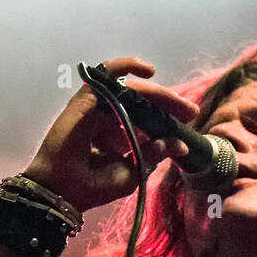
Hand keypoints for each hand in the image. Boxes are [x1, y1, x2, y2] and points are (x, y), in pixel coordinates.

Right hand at [21, 55, 197, 212]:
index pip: (146, 118)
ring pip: (131, 89)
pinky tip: (149, 72)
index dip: (167, 116)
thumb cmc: (94, 186)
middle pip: (141, 101)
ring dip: (156, 93)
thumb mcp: (134, 170)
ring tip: (176, 102)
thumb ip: (154, 153)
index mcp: (117, 135)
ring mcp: (97, 106)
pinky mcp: (87, 98)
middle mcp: (108, 118)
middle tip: (190, 110)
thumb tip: (179, 144)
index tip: (189, 120)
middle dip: (168, 103)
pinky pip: (109, 74)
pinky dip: (127, 66)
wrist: (66, 190)